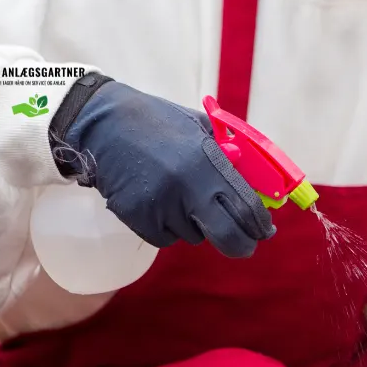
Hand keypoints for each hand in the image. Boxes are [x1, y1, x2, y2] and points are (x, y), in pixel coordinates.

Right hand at [49, 75, 273, 257]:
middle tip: (243, 244)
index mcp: (207, 161)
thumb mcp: (199, 128)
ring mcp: (161, 205)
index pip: (247, 207)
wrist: (102, 124)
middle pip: (228, 236)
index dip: (261, 225)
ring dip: (194, 224)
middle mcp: (187, 187)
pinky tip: (156, 201)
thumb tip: (256, 186)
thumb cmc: (157, 122)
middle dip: (241, 244)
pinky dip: (167, 227)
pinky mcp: (138, 218)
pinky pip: (166, 238)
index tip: (265, 230)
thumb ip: (228, 156)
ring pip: (194, 236)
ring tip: (176, 195)